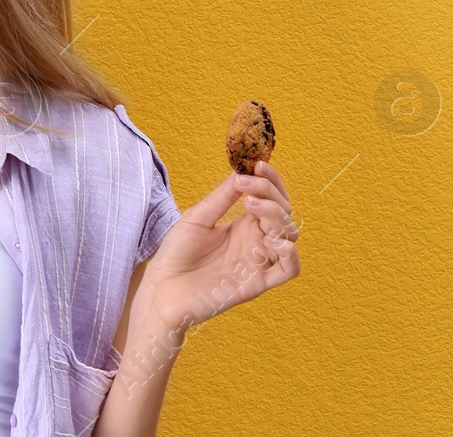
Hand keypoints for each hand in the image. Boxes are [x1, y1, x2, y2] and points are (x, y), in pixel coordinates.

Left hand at [136, 160, 299, 331]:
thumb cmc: (176, 254)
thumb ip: (222, 197)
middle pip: (284, 213)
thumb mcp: (198, 217)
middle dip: (271, 193)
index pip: (270, 198)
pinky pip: (290, 269)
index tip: (258, 164)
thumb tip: (242, 171)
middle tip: (246, 186)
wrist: (162, 288)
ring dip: (278, 216)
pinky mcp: (258, 283)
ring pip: (290, 236)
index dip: (270, 180)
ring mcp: (259, 261)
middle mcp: (255, 241)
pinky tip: (270, 239)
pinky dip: (290, 252)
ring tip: (251, 206)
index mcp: (243, 224)